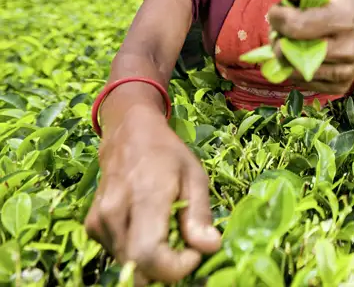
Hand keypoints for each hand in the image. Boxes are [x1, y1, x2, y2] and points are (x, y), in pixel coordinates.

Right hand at [85, 107, 220, 284]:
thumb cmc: (168, 154)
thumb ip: (200, 215)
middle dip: (166, 269)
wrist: (128, 135)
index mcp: (144, 198)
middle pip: (137, 270)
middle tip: (185, 247)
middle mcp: (114, 214)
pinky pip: (119, 255)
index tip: (195, 253)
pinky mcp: (92, 228)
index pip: (149, 256)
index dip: (176, 268)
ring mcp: (98, 223)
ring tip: (168, 230)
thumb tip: (210, 248)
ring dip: (153, 260)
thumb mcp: (195, 177)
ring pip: (128, 265)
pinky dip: (138, 252)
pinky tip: (150, 228)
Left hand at [267, 0, 353, 94]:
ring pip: (293, 69)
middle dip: (277, 38)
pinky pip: (302, 82)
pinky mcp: (339, 86)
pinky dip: (295, 70)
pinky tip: (302, 58)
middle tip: (281, 29)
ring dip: (283, 56)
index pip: (296, 24)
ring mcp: (344, 70)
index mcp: (344, 16)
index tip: (277, 12)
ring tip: (289, 43)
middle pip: (291, 50)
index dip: (277, 17)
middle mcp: (347, 46)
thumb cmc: (344, 11)